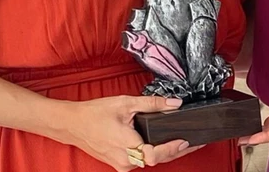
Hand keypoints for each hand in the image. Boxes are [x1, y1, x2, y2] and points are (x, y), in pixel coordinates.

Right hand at [57, 95, 204, 169]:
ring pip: (150, 161)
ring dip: (167, 153)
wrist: (72, 124)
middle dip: (178, 151)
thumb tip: (175, 104)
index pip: (157, 155)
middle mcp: (125, 161)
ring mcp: (121, 164)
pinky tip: (163, 145)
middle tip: (196, 142)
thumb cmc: (94, 114)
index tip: (187, 141)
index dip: (173, 149)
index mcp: (127, 146)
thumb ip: (152, 104)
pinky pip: (141, 160)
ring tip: (184, 142)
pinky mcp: (119, 163)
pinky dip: (153, 153)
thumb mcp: (125, 103)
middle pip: (158, 159)